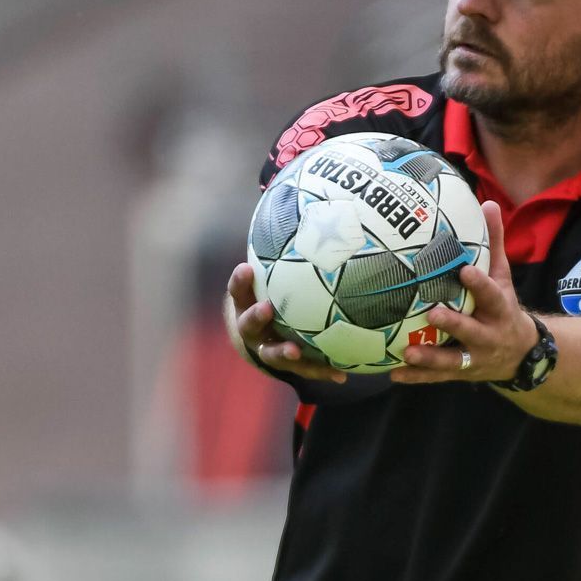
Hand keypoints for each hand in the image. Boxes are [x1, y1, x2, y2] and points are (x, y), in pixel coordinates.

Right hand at [228, 262, 347, 382]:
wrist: (269, 333)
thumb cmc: (274, 293)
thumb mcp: (272, 274)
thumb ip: (280, 250)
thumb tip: (286, 204)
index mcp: (246, 304)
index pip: (238, 290)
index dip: (240, 281)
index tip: (246, 268)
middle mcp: (252, 329)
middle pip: (248, 325)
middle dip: (255, 316)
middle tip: (266, 308)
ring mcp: (269, 349)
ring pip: (272, 354)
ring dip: (283, 352)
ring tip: (296, 351)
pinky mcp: (290, 365)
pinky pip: (306, 370)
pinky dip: (322, 371)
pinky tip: (342, 375)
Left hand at [391, 201, 536, 384]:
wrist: (521, 354)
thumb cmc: (503, 307)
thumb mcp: (504, 277)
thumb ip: (494, 243)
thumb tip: (488, 203)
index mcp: (499, 309)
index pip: (491, 293)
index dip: (480, 283)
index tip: (464, 271)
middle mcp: (488, 335)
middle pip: (471, 331)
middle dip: (453, 324)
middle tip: (432, 314)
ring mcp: (473, 357)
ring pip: (451, 360)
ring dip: (429, 358)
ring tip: (407, 352)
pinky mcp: (459, 373)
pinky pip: (436, 377)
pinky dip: (416, 376)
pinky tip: (393, 373)